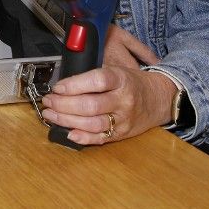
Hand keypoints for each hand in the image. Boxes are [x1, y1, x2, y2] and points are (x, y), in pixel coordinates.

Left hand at [39, 27, 175, 145]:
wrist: (160, 99)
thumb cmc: (132, 82)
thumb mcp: (117, 69)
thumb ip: (94, 75)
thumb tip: (63, 82)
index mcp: (122, 79)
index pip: (97, 80)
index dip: (74, 84)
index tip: (57, 86)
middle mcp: (123, 100)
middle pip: (91, 105)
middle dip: (63, 104)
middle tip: (48, 101)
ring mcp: (124, 119)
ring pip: (93, 123)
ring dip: (67, 120)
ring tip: (51, 114)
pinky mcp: (122, 134)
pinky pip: (101, 138)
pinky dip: (83, 137)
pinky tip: (68, 133)